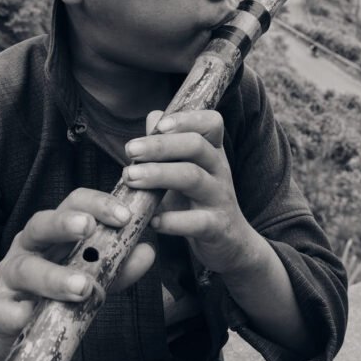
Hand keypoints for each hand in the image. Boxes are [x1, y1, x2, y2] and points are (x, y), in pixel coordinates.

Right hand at [0, 188, 154, 347]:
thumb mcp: (91, 277)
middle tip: (89, 228)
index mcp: (53, 233)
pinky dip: (13, 313)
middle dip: (64, 224)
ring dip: (53, 276)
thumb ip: (117, 267)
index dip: (97, 204)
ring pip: (25, 268)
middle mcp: (28, 247)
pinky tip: (27, 317)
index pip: (73, 204)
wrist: (14, 334)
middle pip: (41, 224)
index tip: (125, 215)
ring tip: (81, 287)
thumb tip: (148, 251)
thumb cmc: (57, 295)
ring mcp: (8, 277)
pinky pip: (0, 310)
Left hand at [123, 110, 259, 275]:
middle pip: (196, 146)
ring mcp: (220, 198)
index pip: (211, 122)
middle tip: (130, 150)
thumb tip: (153, 117)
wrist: (230, 243)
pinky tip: (152, 221)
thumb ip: (168, 145)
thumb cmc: (198, 200)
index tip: (159, 125)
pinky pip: (196, 221)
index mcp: (212, 151)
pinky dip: (172, 221)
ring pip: (193, 177)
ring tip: (130, 177)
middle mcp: (219, 170)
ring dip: (158, 175)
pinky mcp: (217, 227)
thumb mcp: (186, 169)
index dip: (187, 119)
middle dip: (160, 145)